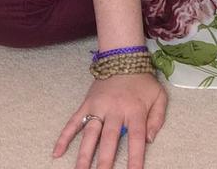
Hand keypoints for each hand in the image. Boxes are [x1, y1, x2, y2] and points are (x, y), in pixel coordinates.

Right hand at [52, 72, 167, 168]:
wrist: (124, 57)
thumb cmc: (143, 81)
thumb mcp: (159, 95)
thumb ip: (158, 118)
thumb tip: (150, 140)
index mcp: (135, 110)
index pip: (136, 138)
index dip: (135, 158)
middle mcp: (115, 110)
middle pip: (109, 139)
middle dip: (104, 160)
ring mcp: (98, 106)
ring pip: (90, 134)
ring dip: (83, 154)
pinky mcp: (86, 103)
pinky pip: (74, 122)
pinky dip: (64, 137)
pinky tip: (57, 153)